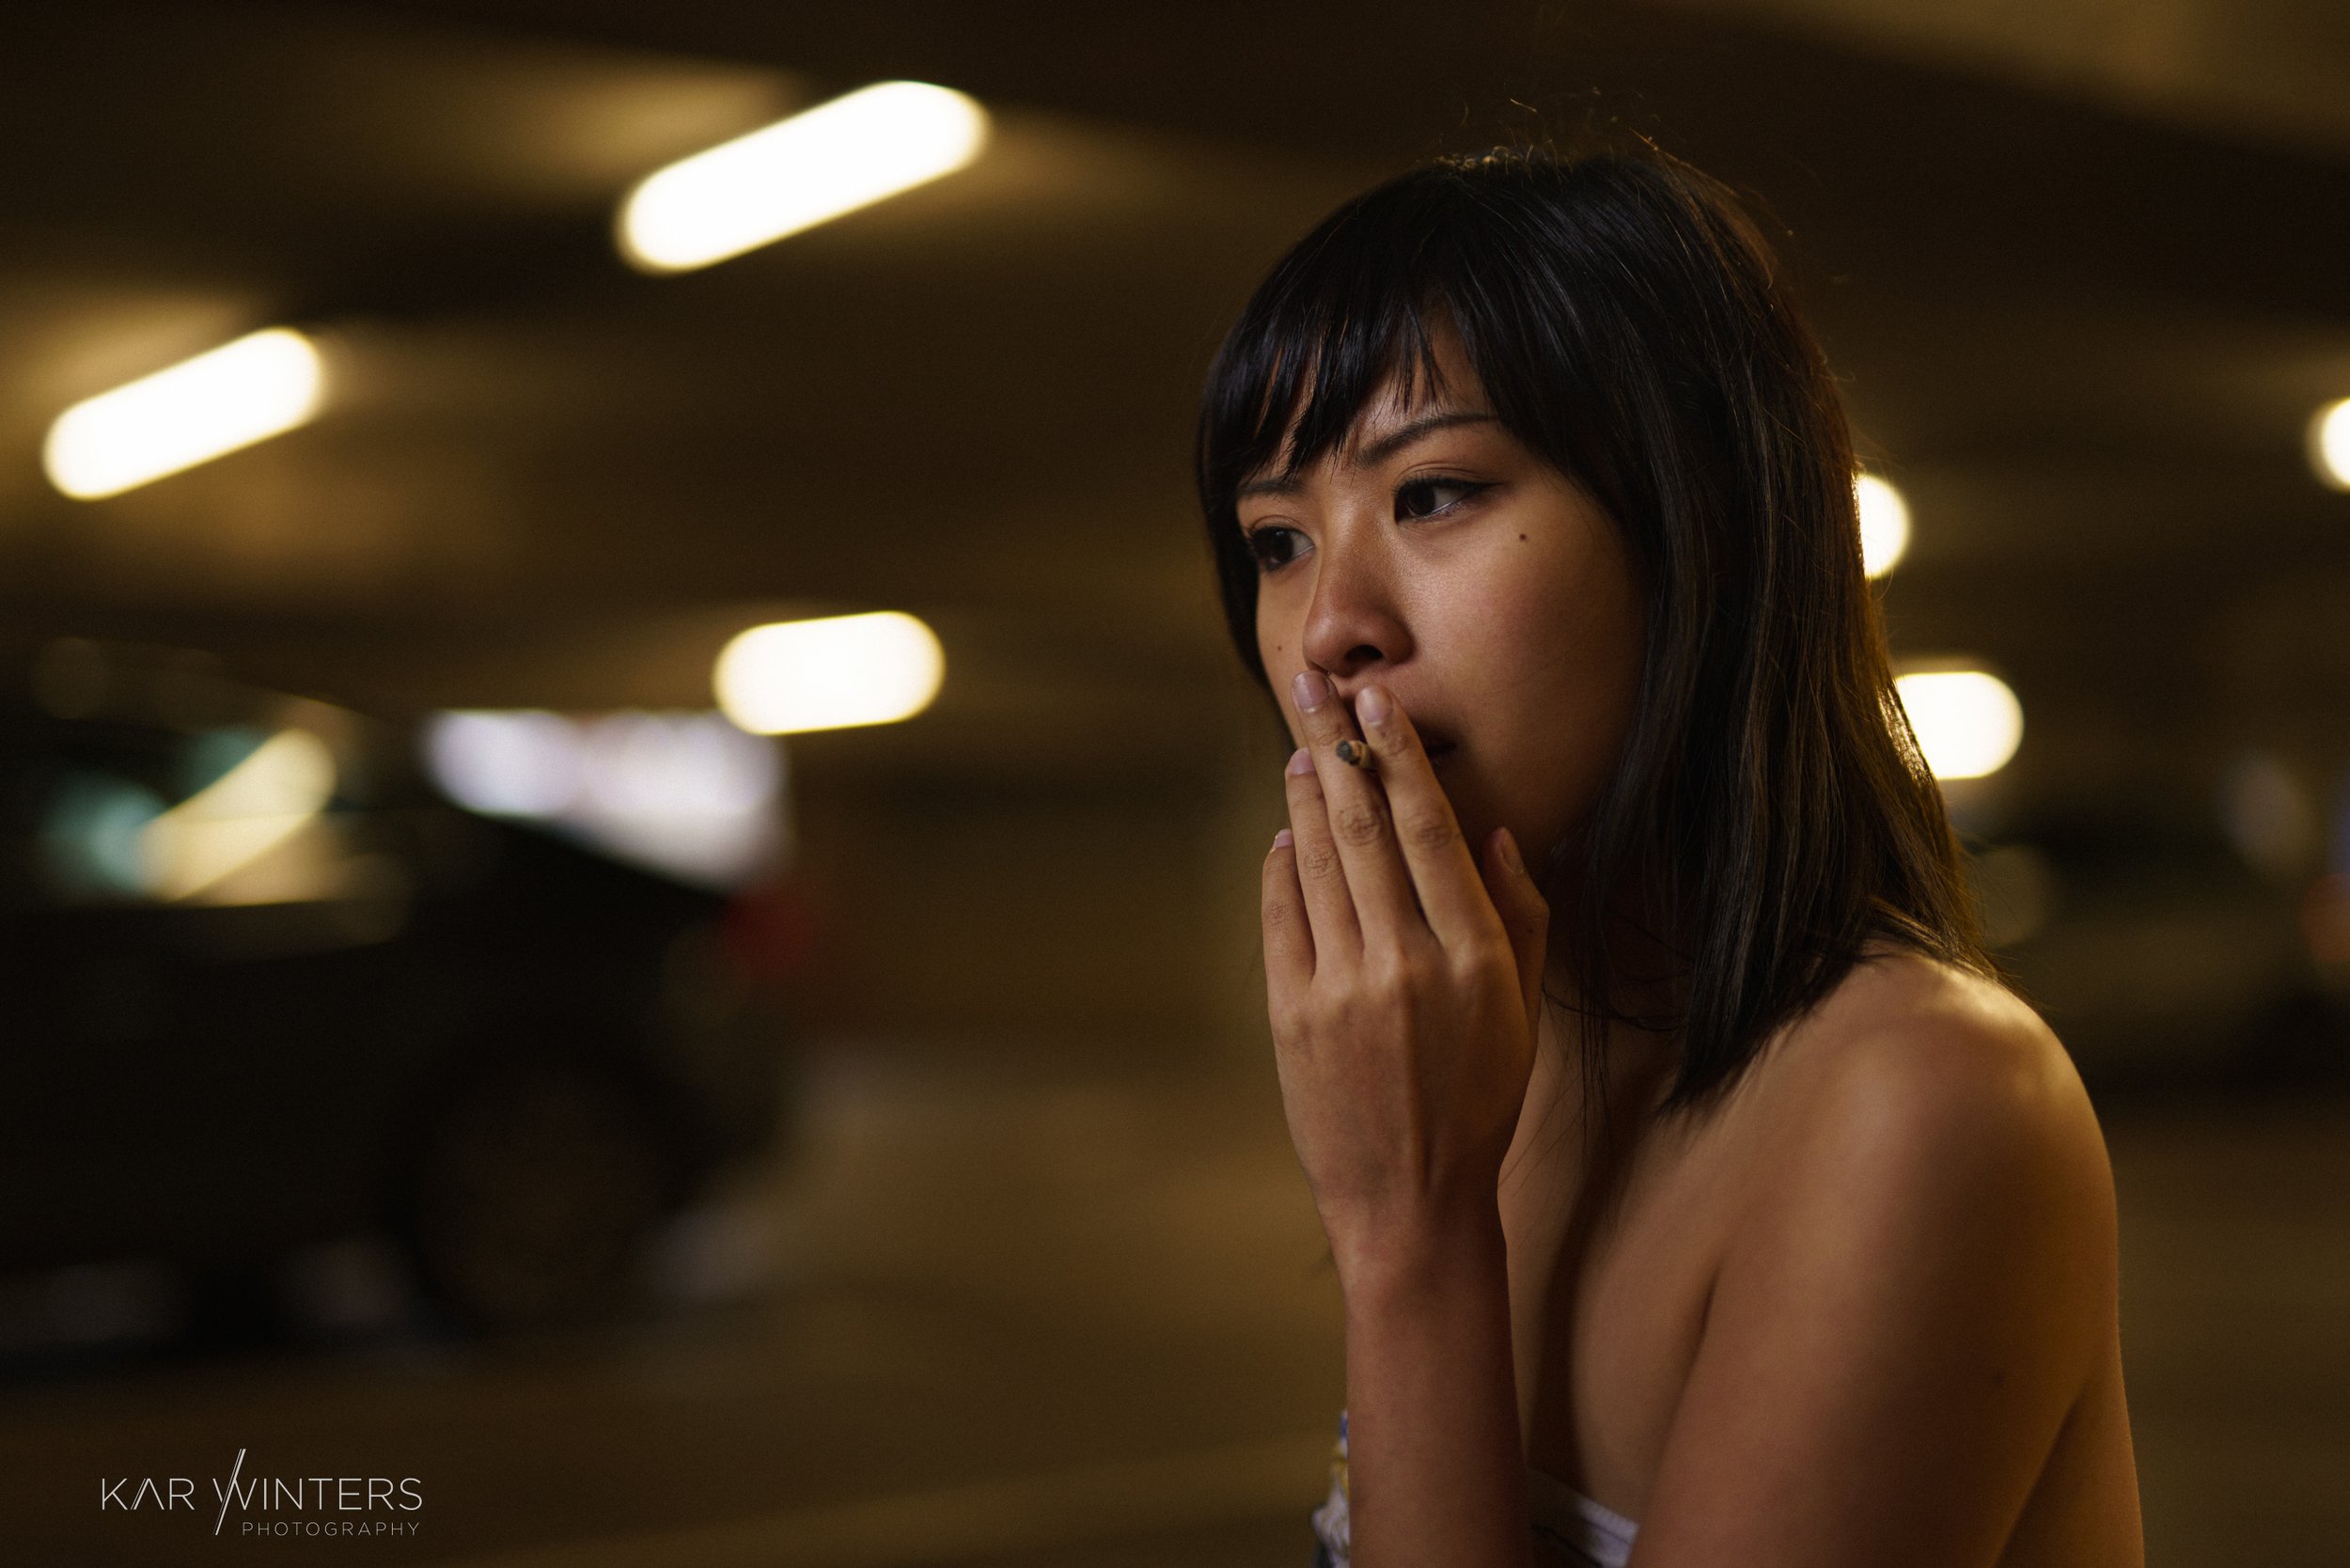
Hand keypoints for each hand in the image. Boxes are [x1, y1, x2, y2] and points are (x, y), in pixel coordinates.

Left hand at [1262, 672, 1549, 1278]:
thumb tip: (1495, 833)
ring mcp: (1342, 990)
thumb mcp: (1523, 1013)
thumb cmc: (1478, 1103)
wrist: (1411, 1201)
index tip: (1377, 704)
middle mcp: (1406, 964)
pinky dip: (1281, 869)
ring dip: (1304, 798)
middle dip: (1334, 750)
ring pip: (1317, 864)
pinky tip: (1286, 835)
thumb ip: (1519, 918)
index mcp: (1474, 958)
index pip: (1430, 829)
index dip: (1399, 757)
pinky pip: (1281, 920)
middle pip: (1363, 829)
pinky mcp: (1293, 1017)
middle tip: (1312, 690)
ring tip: (1299, 750)